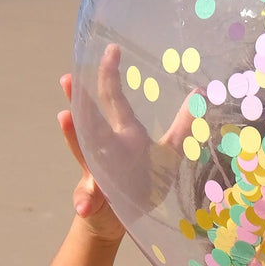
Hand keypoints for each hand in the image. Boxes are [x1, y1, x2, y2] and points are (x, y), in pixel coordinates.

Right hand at [59, 44, 193, 238]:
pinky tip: (81, 204)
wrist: (124, 216)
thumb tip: (200, 94)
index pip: (115, 100)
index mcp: (124, 133)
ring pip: (83, 149)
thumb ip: (183, 125)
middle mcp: (106, 146)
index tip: (111, 50)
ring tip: (64, 116)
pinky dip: (85, 199)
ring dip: (72, 135)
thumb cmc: (145, 181)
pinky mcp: (96, 195)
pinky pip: (89, 196)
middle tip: (68, 76)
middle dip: (82, 99)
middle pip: (91, 119)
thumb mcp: (169, 152)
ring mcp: (97, 169)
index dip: (112, 76)